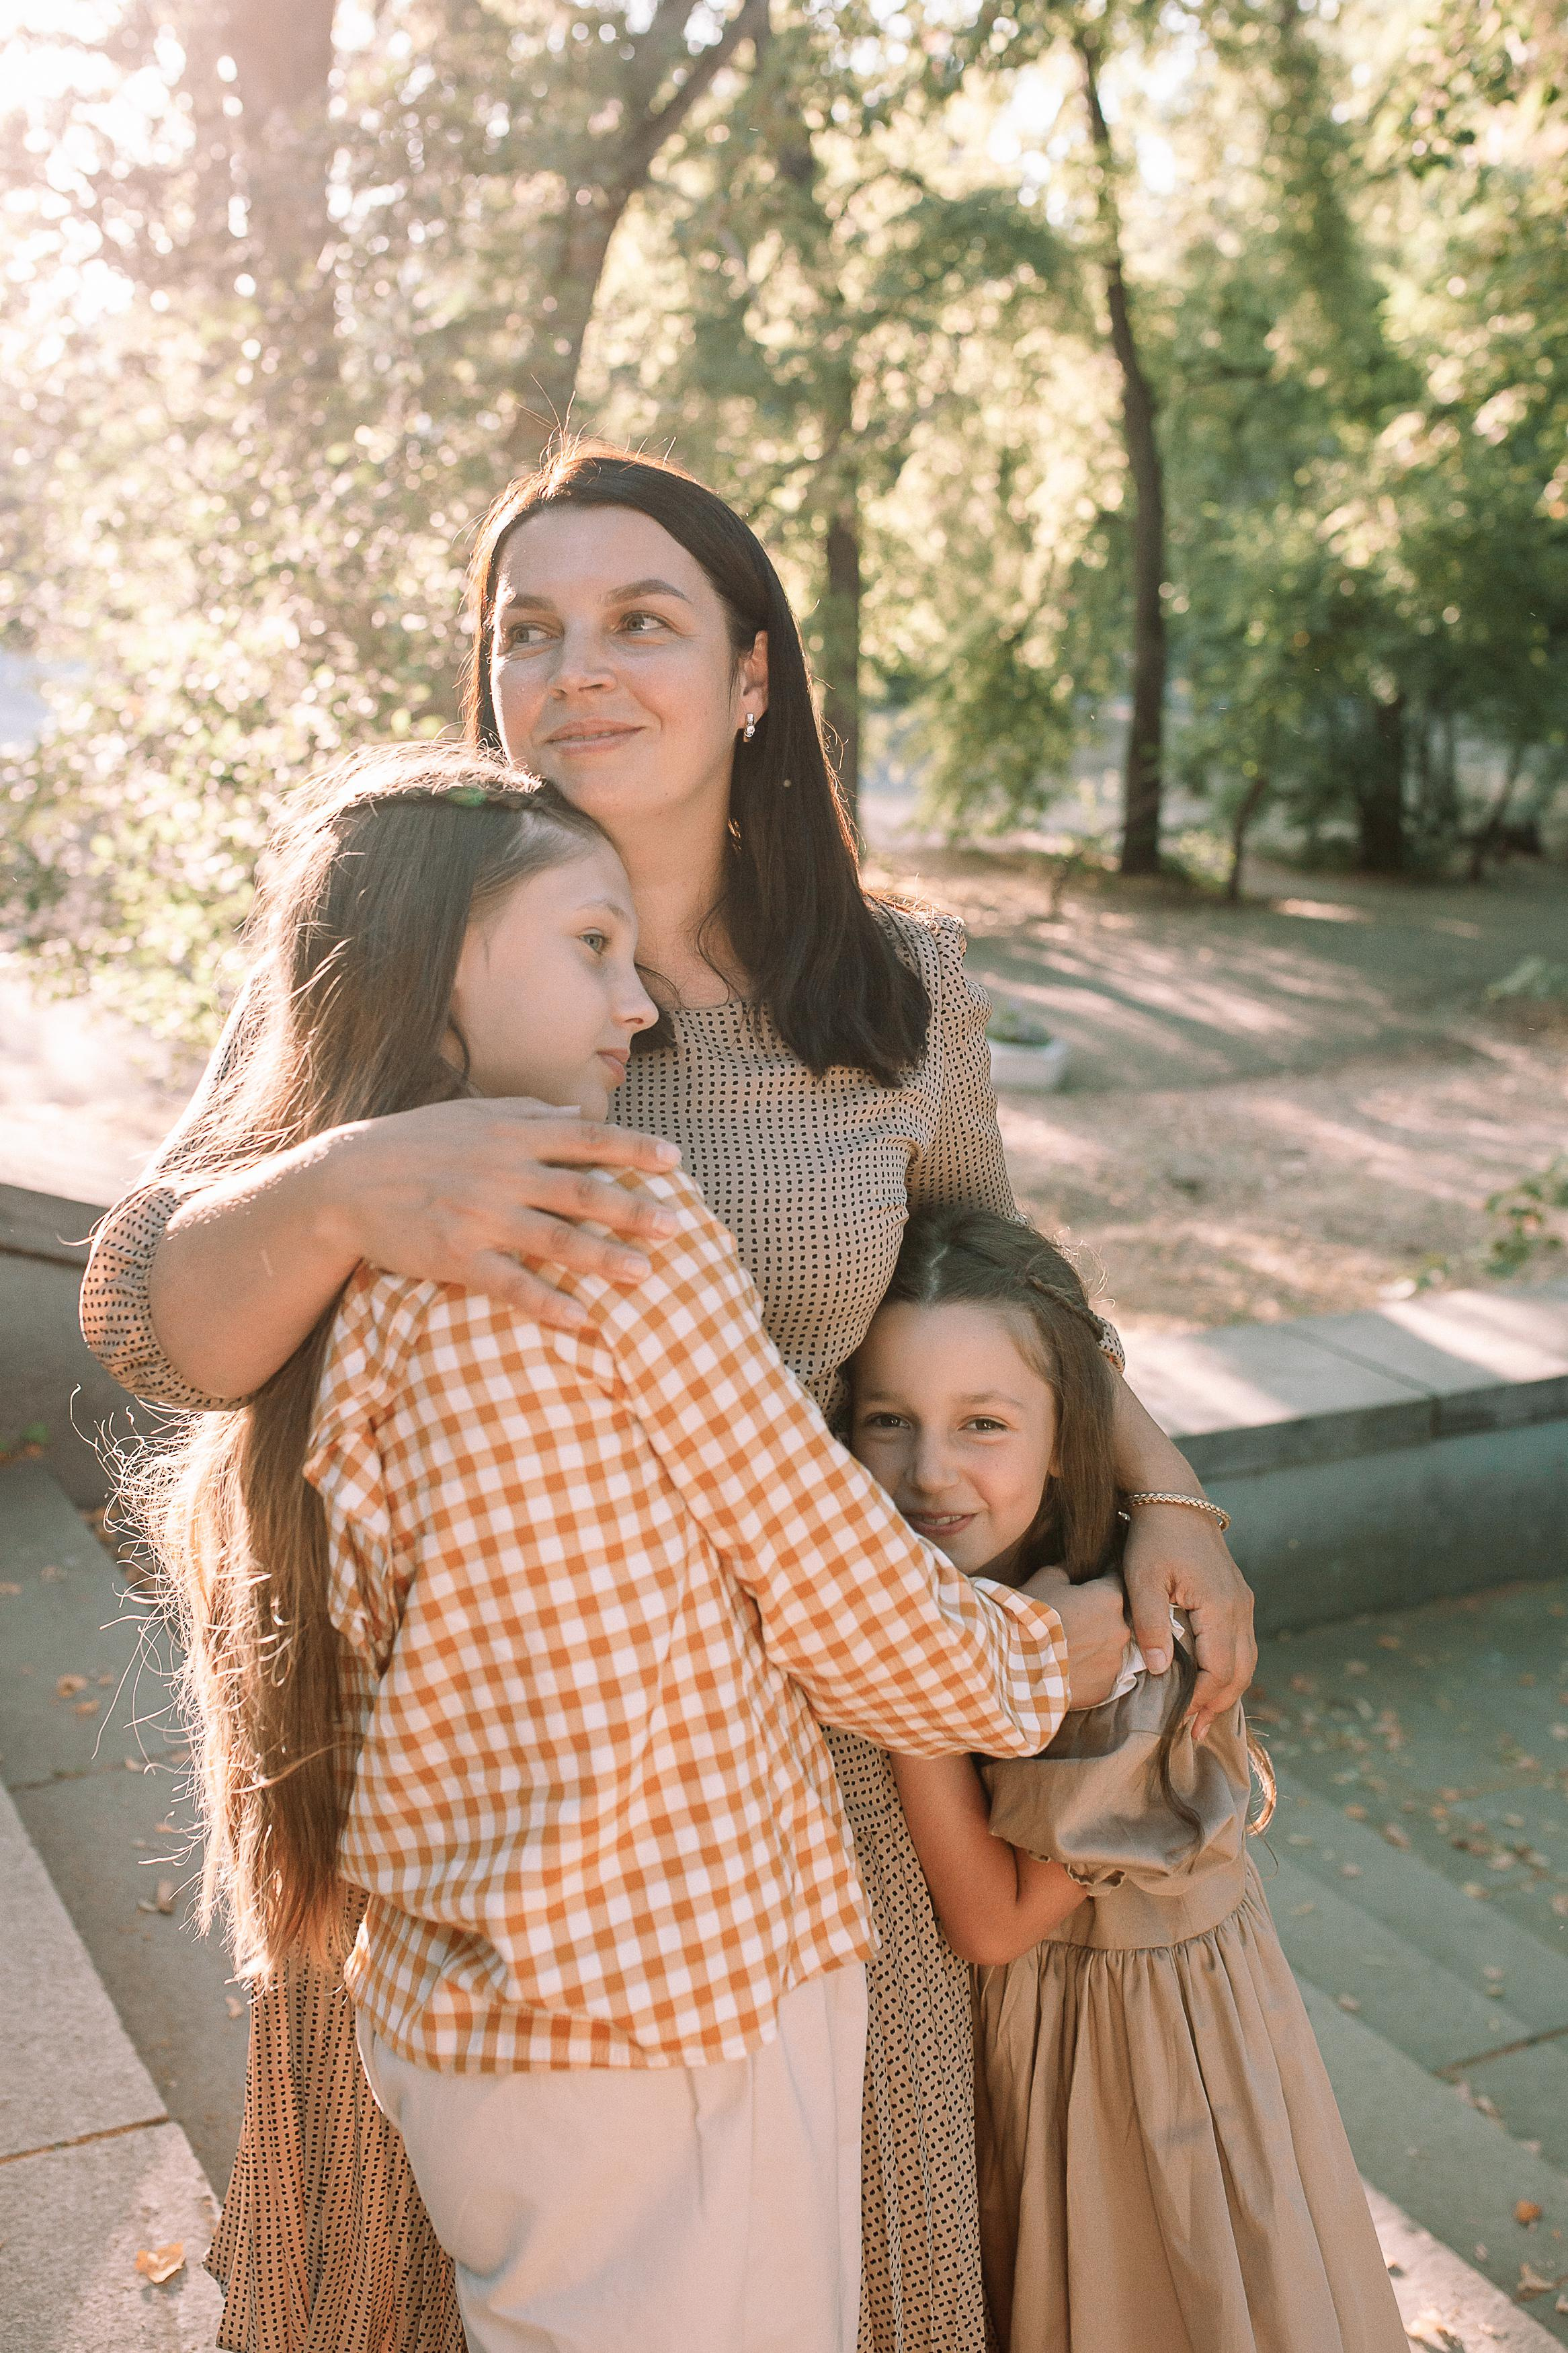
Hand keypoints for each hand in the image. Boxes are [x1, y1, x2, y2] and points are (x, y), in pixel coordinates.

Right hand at [324, 1097, 683, 1332]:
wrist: (345, 1180)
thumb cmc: (414, 1143)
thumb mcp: (471, 1115)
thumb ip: (527, 1115)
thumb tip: (577, 1116)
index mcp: (511, 1135)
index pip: (588, 1139)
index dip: (634, 1148)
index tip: (676, 1159)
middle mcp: (503, 1173)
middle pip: (583, 1191)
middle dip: (634, 1208)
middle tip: (675, 1225)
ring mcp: (481, 1216)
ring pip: (555, 1239)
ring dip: (604, 1257)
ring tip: (644, 1272)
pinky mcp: (457, 1256)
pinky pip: (511, 1284)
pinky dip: (547, 1303)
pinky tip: (580, 1319)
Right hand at [1021, 1566, 1129, 1710]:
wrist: (1015, 1664)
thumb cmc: (1031, 1616)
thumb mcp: (1045, 1579)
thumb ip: (1066, 1571)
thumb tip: (1072, 1570)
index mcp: (1109, 1598)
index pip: (1114, 1580)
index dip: (1098, 1582)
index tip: (1085, 1586)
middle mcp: (1120, 1630)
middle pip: (1112, 1618)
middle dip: (1096, 1618)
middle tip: (1070, 1621)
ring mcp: (1113, 1663)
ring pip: (1107, 1649)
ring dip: (1092, 1646)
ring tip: (1065, 1649)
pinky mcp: (1104, 1689)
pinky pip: (1099, 1675)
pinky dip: (1087, 1672)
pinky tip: (1065, 1669)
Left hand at [1122, 1508, 1255, 1742]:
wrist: (1172, 1499)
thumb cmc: (1151, 1538)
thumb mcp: (1141, 1580)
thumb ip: (1151, 1625)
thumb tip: (1162, 1671)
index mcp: (1220, 1607)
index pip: (1219, 1670)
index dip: (1201, 1700)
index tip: (1178, 1720)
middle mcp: (1240, 1608)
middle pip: (1240, 1671)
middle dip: (1218, 1705)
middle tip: (1194, 1732)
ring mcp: (1242, 1602)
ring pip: (1245, 1659)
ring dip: (1226, 1690)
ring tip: (1202, 1716)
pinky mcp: (1236, 1597)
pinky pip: (1240, 1644)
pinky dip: (1228, 1669)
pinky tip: (1209, 1681)